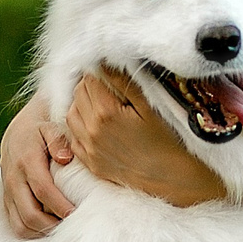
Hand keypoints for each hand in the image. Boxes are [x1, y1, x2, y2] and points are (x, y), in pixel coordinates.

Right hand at [0, 100, 77, 237]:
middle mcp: (14, 180)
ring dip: (43, 231)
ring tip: (63, 226)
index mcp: (27, 162)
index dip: (61, 206)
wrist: (17, 132)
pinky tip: (51, 226)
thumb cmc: (41, 131)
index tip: (78, 213)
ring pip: (21, 225)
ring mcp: (8, 193)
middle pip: (30, 214)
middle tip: (75, 224)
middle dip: (53, 224)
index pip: (43, 191)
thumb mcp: (51, 128)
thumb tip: (65, 159)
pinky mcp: (7, 201)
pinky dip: (34, 231)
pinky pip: (16, 225)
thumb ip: (59, 140)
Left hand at [62, 68, 225, 207]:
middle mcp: (92, 130)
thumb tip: (107, 62)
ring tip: (102, 104)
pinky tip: (97, 125)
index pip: (90, 79)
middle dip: (91, 86)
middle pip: (78, 94)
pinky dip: (80, 126)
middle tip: (110, 86)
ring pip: (70, 114)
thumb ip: (125, 82)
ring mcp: (89, 148)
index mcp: (106, 112)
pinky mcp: (90, 163)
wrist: (172, 180)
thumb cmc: (168, 141)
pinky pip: (73, 137)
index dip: (100, 71)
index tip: (111, 72)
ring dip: (82, 104)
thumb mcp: (150, 107)